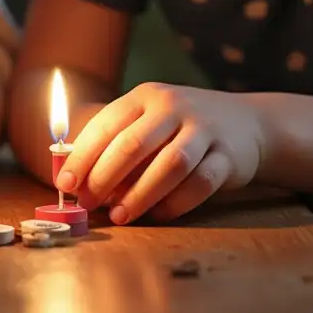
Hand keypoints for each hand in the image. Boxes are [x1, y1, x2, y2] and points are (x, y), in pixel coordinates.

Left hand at [57, 81, 266, 224]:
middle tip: (88, 203)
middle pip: (133, 144)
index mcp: (146, 96)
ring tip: (121, 216)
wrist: (246, 123)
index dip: (83, 156)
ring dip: (140, 194)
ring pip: (168, 164)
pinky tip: (159, 215)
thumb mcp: (150, 121)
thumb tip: (75, 177)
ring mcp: (204, 129)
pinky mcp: (228, 156)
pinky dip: (176, 203)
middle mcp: (174, 107)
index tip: (66, 183)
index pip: (107, 124)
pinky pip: (200, 184)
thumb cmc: (182, 127)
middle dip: (105, 177)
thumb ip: (117, 142)